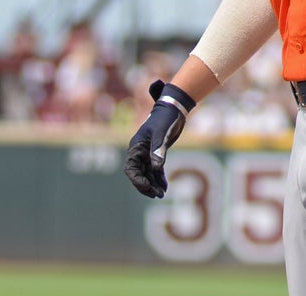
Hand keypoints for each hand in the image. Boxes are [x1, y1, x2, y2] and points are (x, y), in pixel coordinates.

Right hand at [124, 80, 194, 197]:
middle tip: (156, 195)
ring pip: (147, 173)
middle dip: (146, 186)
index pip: (131, 169)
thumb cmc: (164, 119)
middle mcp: (139, 152)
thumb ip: (158, 151)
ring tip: (161, 194)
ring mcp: (147, 153)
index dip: (137, 180)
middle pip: (138, 174)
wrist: (173, 109)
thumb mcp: (161, 134)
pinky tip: (164, 187)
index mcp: (136, 147)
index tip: (146, 188)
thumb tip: (156, 168)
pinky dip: (159, 178)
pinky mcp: (156, 153)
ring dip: (153, 184)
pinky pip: (155, 169)